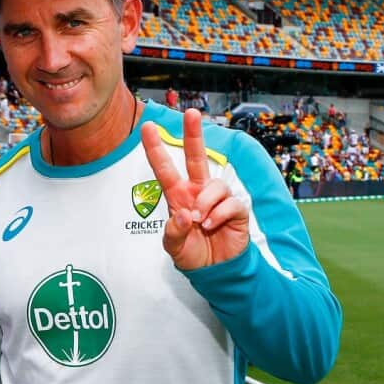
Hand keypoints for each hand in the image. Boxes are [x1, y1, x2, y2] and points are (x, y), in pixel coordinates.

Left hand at [141, 109, 249, 269]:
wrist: (215, 271)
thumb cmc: (193, 254)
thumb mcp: (174, 247)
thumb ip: (174, 232)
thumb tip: (185, 214)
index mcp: (179, 196)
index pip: (165, 169)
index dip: (156, 149)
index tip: (147, 127)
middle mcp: (198, 192)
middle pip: (196, 158)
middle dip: (193, 134)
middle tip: (191, 113)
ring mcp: (217, 199)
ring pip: (215, 185)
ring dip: (206, 202)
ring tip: (201, 221)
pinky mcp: (236, 209)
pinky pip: (230, 202)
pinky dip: (219, 214)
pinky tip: (213, 225)